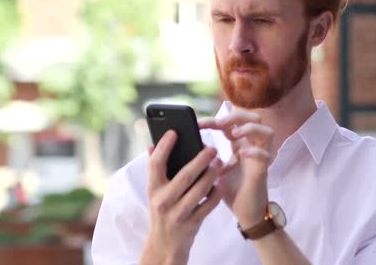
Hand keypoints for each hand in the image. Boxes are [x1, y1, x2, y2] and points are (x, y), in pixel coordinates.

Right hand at [141, 130, 223, 264]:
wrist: (165, 244)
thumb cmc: (162, 211)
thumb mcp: (154, 192)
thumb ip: (155, 170)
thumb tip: (152, 145)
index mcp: (153, 189)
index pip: (155, 164)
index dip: (164, 147)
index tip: (174, 132)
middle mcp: (163, 201)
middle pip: (184, 176)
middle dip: (199, 160)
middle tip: (212, 148)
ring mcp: (178, 214)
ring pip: (199, 190)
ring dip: (212, 174)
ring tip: (220, 162)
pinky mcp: (192, 223)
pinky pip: (208, 205)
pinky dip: (217, 193)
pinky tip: (223, 182)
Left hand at [199, 110, 274, 227]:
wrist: (245, 214)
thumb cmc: (231, 191)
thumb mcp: (214, 172)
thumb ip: (205, 158)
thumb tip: (191, 146)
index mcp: (240, 145)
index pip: (231, 123)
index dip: (214, 120)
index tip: (197, 124)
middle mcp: (252, 147)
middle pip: (254, 118)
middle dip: (237, 116)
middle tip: (219, 123)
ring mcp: (260, 158)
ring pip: (266, 131)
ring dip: (250, 128)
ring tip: (233, 134)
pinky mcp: (263, 171)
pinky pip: (265, 154)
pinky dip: (255, 150)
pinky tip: (242, 154)